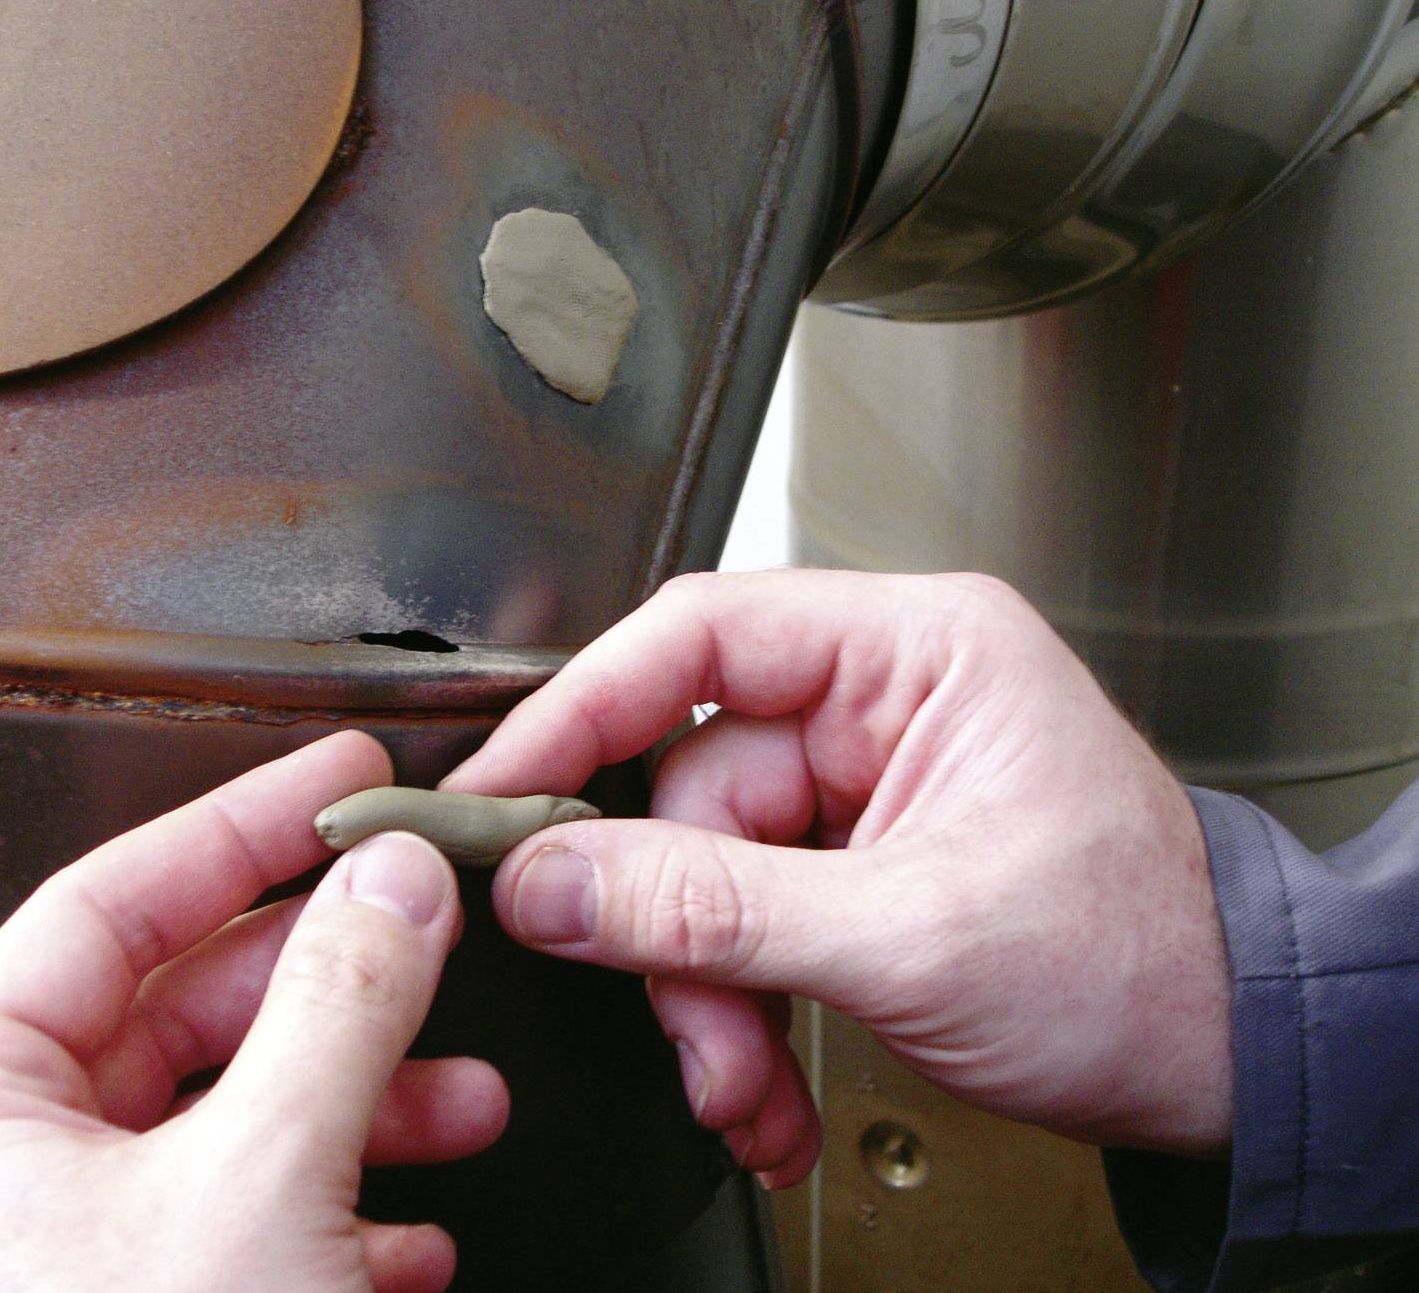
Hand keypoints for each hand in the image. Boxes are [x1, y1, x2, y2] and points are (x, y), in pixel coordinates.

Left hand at [0, 732, 507, 1292]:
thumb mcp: (259, 1184)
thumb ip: (337, 1006)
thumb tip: (396, 878)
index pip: (112, 902)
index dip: (242, 826)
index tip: (339, 778)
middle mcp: (4, 1172)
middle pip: (186, 1007)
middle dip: (332, 980)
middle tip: (428, 924)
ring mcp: (74, 1255)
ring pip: (234, 1116)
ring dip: (364, 1099)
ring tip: (466, 1097)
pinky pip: (252, 1218)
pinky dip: (345, 1210)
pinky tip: (417, 1234)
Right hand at [445, 570, 1231, 1167]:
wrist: (1229, 1060)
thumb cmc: (1142, 961)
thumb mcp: (910, 936)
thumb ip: (712, 908)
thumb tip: (554, 880)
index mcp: (914, 653)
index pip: (697, 639)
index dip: (581, 710)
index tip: (500, 788)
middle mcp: (876, 704)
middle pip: (689, 792)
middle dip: (682, 937)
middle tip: (697, 1033)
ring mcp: (860, 790)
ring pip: (704, 878)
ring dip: (711, 1000)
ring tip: (750, 1089)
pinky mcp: (849, 866)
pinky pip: (743, 924)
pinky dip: (742, 1016)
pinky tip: (769, 1086)